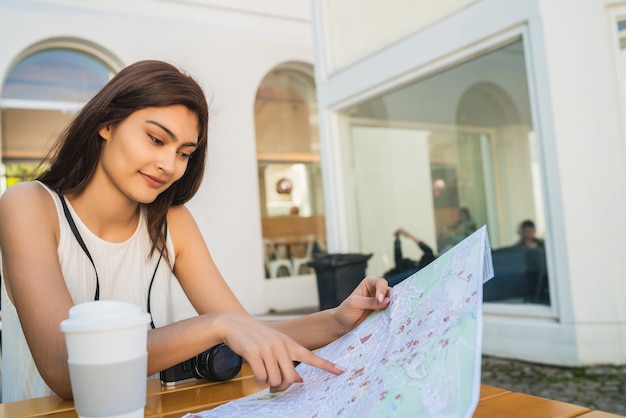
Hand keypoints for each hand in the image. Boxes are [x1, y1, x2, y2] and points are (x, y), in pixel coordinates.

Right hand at [217, 312, 344, 392]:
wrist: (234, 324)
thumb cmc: (256, 337)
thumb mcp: (275, 343)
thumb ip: (287, 359)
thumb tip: (298, 380)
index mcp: (289, 344)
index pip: (312, 357)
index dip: (327, 366)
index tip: (341, 371)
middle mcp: (281, 345)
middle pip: (290, 377)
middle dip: (282, 386)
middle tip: (275, 387)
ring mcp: (267, 348)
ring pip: (275, 380)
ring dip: (268, 383)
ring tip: (263, 376)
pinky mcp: (253, 353)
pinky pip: (261, 377)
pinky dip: (258, 380)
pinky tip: (256, 373)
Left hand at [333, 277, 389, 333]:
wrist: (343, 325)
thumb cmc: (346, 311)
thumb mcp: (355, 304)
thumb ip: (370, 302)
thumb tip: (387, 301)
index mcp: (369, 283)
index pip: (381, 283)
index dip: (382, 290)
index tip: (379, 300)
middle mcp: (377, 291)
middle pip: (390, 292)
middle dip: (392, 299)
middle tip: (393, 308)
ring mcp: (381, 303)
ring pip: (393, 303)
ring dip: (394, 309)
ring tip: (393, 315)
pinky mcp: (383, 313)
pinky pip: (391, 313)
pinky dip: (392, 316)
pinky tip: (393, 320)